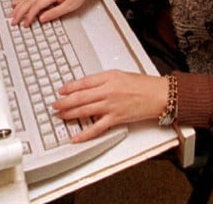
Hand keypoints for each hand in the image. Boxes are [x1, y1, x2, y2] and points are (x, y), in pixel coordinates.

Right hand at [9, 0, 103, 25]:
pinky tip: (16, 3)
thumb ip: (55, 12)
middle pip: (29, 1)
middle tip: (14, 21)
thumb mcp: (69, 7)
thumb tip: (42, 18)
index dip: (29, 15)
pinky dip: (21, 0)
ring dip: (18, 6)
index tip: (25, 24)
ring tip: (11, 14)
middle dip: (20, 12)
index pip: (37, 6)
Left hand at [52, 71, 169, 141]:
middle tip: (54, 105)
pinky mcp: (116, 118)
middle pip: (80, 97)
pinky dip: (85, 134)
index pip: (83, 82)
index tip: (61, 90)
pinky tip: (76, 137)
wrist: (158, 95)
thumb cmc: (142, 84)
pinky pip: (97, 128)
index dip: (69, 87)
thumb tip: (88, 86)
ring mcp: (110, 106)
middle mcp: (107, 91)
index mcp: (108, 77)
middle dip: (64, 102)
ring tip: (60, 116)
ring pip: (84, 111)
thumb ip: (104, 80)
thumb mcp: (120, 75)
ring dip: (69, 114)